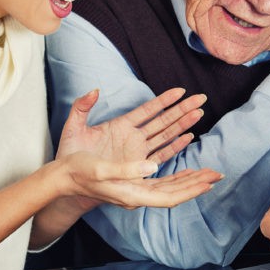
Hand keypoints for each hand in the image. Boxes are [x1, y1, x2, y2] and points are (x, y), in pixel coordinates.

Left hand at [57, 87, 205, 165]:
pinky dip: (174, 146)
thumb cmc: (70, 154)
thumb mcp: (72, 128)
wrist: (69, 179)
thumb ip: (82, 107)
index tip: (181, 90)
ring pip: (166, 135)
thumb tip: (93, 90)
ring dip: (183, 125)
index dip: (164, 100)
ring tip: (199, 113)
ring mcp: (137, 151)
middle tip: (201, 98)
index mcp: (121, 125)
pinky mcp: (138, 166)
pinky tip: (188, 137)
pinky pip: (160, 154)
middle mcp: (133, 137)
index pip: (148, 109)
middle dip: (182, 109)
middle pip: (163, 120)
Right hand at [58, 151, 221, 209]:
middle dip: (197, 184)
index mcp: (132, 194)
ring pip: (170, 188)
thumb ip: (127, 169)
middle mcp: (137, 195)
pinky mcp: (133, 183)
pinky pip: (161, 182)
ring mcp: (135, 191)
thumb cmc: (80, 171)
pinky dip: (176, 176)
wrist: (64, 177)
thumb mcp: (101, 168)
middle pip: (174, 194)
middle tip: (218, 175)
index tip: (209, 183)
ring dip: (190, 180)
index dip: (190, 190)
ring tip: (208, 173)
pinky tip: (185, 170)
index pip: (169, 197)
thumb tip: (153, 166)